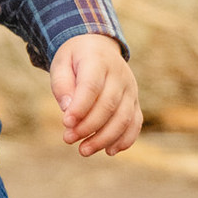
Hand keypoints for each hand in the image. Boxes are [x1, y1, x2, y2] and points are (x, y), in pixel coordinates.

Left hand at [49, 34, 141, 157]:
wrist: (99, 47)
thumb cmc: (75, 59)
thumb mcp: (61, 64)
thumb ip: (62, 86)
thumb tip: (68, 111)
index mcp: (98, 61)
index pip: (92, 86)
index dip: (80, 107)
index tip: (65, 123)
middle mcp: (119, 75)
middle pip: (108, 105)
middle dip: (88, 127)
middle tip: (68, 139)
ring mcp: (130, 89)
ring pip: (123, 118)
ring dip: (104, 138)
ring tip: (84, 150)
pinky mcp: (135, 101)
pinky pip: (135, 122)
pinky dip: (125, 139)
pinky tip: (109, 151)